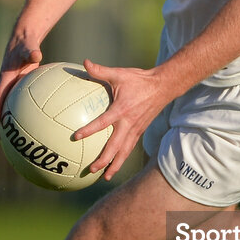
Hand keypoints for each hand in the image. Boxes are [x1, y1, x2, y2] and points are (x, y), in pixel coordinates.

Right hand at [0, 35, 42, 139]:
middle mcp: (8, 85)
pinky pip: (24, 102)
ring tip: (14, 138)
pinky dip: (27, 112)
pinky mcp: (22, 87)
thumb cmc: (26, 43)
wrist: (25, 41)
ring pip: (11, 107)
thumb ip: (31, 51)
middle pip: (0, 107)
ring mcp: (15, 87)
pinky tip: (38, 123)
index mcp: (5, 79)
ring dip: (10, 121)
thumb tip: (37, 55)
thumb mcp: (28, 46)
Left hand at [73, 59, 169, 180]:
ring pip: (124, 152)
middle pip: (115, 146)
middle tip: (91, 169)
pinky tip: (115, 165)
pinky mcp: (140, 131)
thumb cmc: (139, 80)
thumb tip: (84, 62)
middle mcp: (129, 123)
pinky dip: (122, 158)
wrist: (163, 86)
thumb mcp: (119, 74)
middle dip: (103, 160)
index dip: (89, 130)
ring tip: (105, 177)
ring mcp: (136, 129)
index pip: (102, 122)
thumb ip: (100, 71)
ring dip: (114, 165)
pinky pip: (129, 147)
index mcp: (121, 110)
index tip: (76, 136)